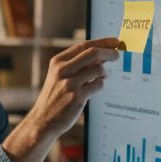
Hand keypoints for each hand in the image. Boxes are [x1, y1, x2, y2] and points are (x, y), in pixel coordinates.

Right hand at [4, 37, 119, 161]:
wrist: (43, 120)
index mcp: (57, 62)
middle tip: (117, 55)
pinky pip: (99, 85)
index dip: (101, 42)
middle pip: (92, 53)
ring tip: (103, 77)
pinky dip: (101, 84)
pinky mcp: (77, 97)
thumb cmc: (54, 97)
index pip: (83, 46)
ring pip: (98, 69)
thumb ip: (77, 65)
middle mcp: (62, 71)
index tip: (114, 41)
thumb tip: (101, 54)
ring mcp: (69, 84)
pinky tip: (97, 87)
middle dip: (109, 52)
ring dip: (105, 73)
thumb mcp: (60, 77)